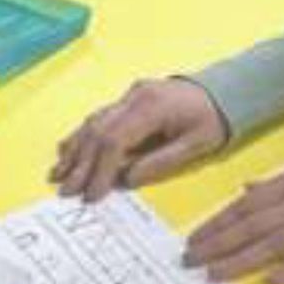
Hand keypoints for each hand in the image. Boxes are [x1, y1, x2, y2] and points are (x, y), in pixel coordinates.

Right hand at [50, 77, 227, 202]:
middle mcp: (134, 97)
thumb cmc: (214, 120)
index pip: (115, 140)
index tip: (90, 194)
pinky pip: (100, 116)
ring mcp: (130, 95)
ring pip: (93, 122)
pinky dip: (82, 134)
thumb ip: (159, 162)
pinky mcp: (129, 98)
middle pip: (98, 132)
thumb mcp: (195, 146)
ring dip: (75, 149)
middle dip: (80, 164)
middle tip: (65, 190)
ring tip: (58, 173)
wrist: (225, 89)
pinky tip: (67, 149)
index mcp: (151, 107)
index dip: (99, 170)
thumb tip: (125, 180)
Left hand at [182, 147, 283, 283]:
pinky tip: (269, 282)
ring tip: (214, 274)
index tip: (194, 239)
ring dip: (240, 260)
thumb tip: (247, 188)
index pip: (246, 205)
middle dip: (217, 244)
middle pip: (251, 226)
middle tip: (190, 261)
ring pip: (273, 243)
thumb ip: (281, 180)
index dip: (217, 223)